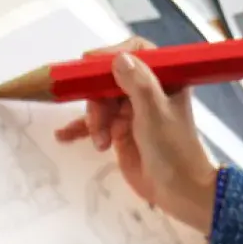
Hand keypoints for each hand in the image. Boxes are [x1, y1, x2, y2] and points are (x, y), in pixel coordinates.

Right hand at [54, 37, 219, 233]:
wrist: (178, 190)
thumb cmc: (173, 149)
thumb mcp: (154, 114)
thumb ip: (138, 85)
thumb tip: (118, 58)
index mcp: (165, 78)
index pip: (138, 53)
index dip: (113, 55)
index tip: (89, 63)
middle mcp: (149, 90)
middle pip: (111, 79)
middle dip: (98, 98)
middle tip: (98, 121)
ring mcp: (133, 110)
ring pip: (101, 101)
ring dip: (93, 119)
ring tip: (100, 142)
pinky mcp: (121, 130)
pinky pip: (96, 123)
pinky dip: (81, 128)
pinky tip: (64, 136)